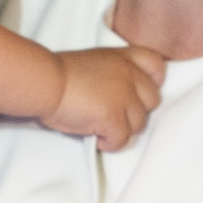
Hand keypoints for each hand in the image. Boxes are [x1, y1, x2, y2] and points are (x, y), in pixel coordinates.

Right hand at [41, 45, 167, 150]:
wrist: (45, 82)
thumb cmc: (58, 74)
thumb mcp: (94, 61)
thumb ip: (112, 73)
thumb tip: (115, 96)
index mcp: (122, 58)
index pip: (156, 65)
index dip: (152, 82)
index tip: (138, 92)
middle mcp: (129, 76)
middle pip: (152, 101)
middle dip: (135, 111)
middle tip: (114, 115)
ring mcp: (124, 98)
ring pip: (139, 124)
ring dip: (121, 129)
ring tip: (101, 127)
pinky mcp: (114, 119)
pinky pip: (121, 140)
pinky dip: (109, 143)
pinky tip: (94, 137)